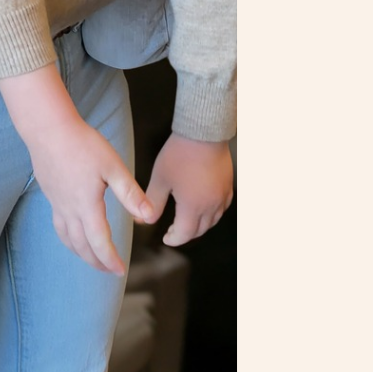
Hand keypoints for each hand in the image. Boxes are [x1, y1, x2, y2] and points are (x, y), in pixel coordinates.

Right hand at [30, 114, 154, 274]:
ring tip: (92, 259)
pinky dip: (68, 238)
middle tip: (110, 270)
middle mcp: (69, 209)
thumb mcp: (112, 166)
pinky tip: (73, 233)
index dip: (110, 260)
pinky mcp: (50, 193)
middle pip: (81, 246)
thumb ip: (130, 193)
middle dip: (96, 262)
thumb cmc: (82, 144)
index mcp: (87, 205)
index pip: (99, 242)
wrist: (48, 128)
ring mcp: (57, 202)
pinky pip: (58, 225)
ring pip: (67, 238)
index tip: (121, 271)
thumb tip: (149, 217)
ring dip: (81, 253)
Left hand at [145, 132, 233, 246]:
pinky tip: (205, 206)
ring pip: (213, 220)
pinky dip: (212, 213)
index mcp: (193, 207)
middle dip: (186, 233)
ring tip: (187, 220)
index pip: (185, 233)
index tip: (166, 238)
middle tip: (174, 230)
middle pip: (200, 229)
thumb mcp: (161, 179)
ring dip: (200, 225)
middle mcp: (211, 205)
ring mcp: (222, 196)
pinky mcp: (228, 186)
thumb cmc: (180, 154)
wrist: (203, 133)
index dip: (174, 239)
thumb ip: (153, 202)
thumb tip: (144, 220)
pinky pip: (222, 207)